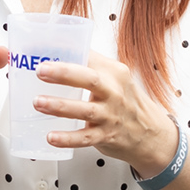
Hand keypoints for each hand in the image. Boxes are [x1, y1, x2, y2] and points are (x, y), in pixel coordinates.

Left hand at [38, 55, 177, 174]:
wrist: (150, 133)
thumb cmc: (126, 101)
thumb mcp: (116, 78)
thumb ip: (91, 66)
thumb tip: (59, 50)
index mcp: (114, 72)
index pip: (90, 56)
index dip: (67, 51)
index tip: (43, 50)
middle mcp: (114, 92)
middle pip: (90, 80)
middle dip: (63, 73)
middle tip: (40, 70)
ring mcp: (110, 115)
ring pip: (84, 110)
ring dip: (60, 106)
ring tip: (38, 102)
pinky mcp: (106, 136)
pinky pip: (85, 138)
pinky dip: (67, 139)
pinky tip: (51, 137)